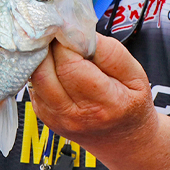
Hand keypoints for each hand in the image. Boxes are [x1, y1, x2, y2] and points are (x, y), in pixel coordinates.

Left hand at [27, 33, 157, 157]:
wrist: (122, 140)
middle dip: (49, 46)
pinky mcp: (44, 117)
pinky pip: (34, 86)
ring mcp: (56, 118)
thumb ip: (110, 52)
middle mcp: (75, 115)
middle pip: (45, 71)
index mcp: (104, 104)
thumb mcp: (136, 75)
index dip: (65, 42)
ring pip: (34, 78)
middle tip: (58, 32)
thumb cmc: (131, 103)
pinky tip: (53, 63)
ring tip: (55, 45)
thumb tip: (80, 32)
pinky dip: (40, 70)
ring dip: (41, 56)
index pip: (70, 65)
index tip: (70, 28)